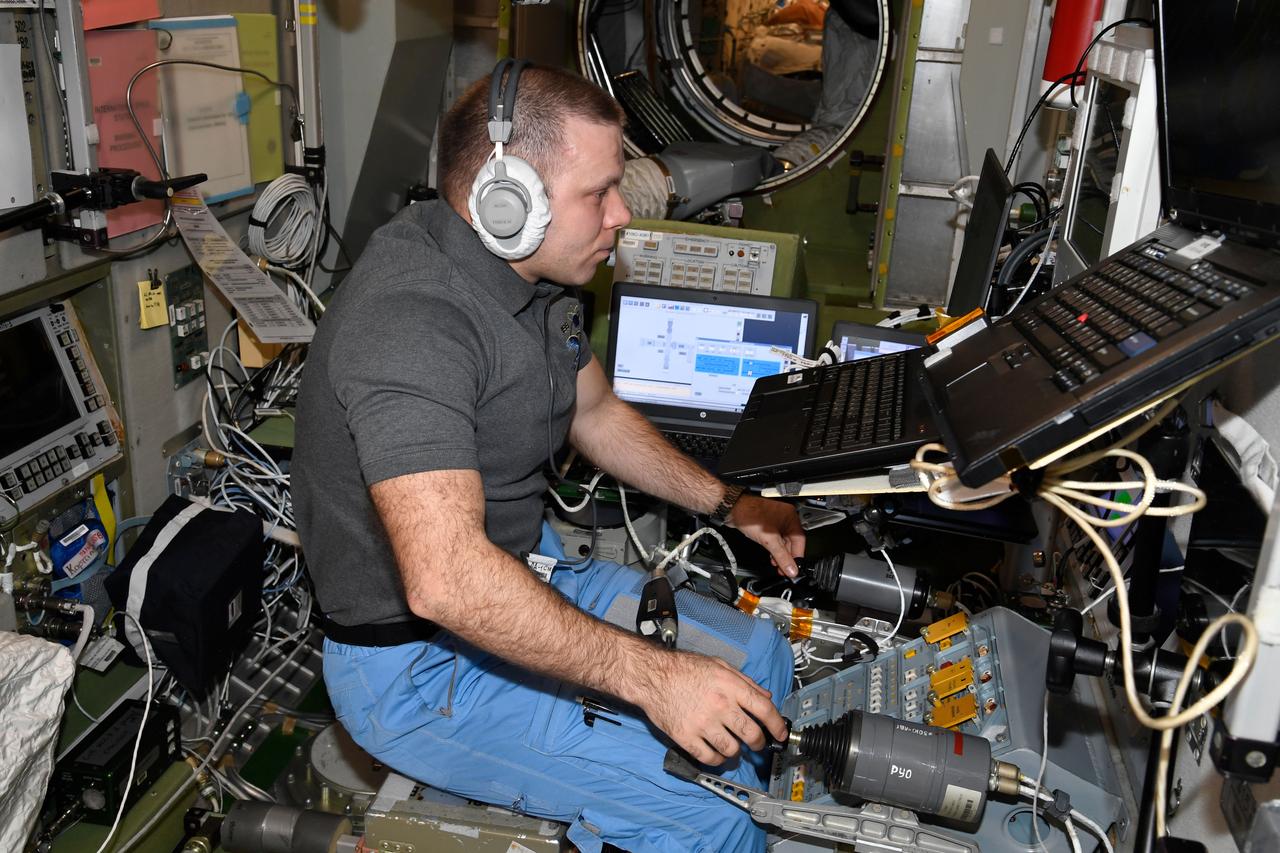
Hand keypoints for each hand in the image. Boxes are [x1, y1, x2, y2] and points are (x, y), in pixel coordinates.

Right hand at [640, 651, 787, 765]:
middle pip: (751, 734)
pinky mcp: (686, 737)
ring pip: (732, 750)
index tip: (780, 733)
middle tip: (757, 743)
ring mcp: (702, 723)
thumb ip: (744, 681)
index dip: (777, 725)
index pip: (764, 709)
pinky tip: (717, 753)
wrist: (651, 675)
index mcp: (730, 686)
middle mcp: (719, 705)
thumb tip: (765, 697)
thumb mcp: (718, 665)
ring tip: (733, 747)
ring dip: (737, 752)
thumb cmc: (683, 668)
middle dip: (759, 743)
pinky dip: (717, 760)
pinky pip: (709, 758)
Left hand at [726, 494, 805, 577]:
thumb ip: (782, 556)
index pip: (800, 540)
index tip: (794, 568)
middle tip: (785, 569)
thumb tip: (791, 569)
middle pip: (791, 541)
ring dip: (780, 554)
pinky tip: (772, 556)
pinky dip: (774, 548)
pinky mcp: (766, 524)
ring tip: (777, 565)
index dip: (797, 556)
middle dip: (787, 556)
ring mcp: (775, 520)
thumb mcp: (769, 540)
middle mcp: (784, 517)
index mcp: (790, 516)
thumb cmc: (749, 514)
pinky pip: (774, 538)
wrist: (732, 509)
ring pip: (782, 540)